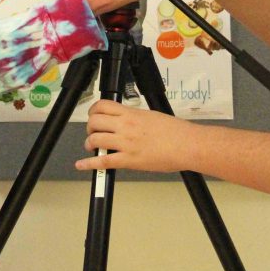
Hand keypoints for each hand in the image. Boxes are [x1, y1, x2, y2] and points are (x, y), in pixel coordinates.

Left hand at [76, 99, 191, 172]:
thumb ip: (135, 117)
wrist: (186, 145)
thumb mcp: (152, 116)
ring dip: (89, 143)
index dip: (93, 111)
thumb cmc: (175, 131)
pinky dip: (89, 164)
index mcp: (131, 113)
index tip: (93, 115)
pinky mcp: (128, 160)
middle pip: (95, 121)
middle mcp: (125, 126)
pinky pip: (103, 161)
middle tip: (93, 132)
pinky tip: (82, 164)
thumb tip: (125, 120)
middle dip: (90, 127)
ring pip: (95, 139)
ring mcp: (125, 144)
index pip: (102, 106)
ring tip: (92, 147)